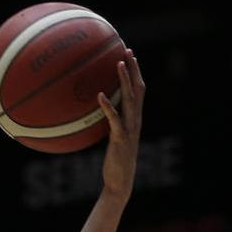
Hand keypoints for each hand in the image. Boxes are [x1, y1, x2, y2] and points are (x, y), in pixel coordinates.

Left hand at [97, 48, 145, 200]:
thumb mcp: (113, 138)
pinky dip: (108, 107)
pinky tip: (99, 96)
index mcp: (135, 118)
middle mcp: (136, 120)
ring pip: (130, 99)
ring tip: (118, 63)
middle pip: (138, 88)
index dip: (135, 72)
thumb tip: (93, 112)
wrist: (121, 181)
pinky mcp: (120, 138)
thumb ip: (108, 124)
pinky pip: (114, 119)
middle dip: (133, 68)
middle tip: (127, 50)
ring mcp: (130, 128)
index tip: (129, 54)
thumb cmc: (115, 160)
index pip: (138, 90)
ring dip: (124, 80)